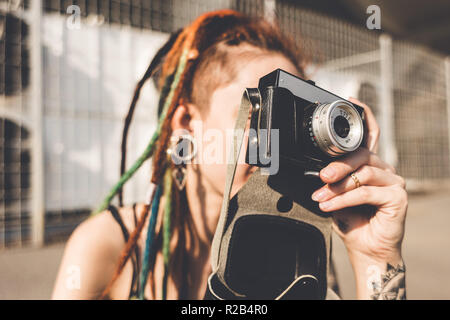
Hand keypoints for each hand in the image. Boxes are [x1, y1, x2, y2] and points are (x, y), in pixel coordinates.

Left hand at [311, 98, 407, 262]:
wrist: (365, 248)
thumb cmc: (351, 220)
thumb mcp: (335, 195)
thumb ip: (331, 180)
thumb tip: (315, 170)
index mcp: (370, 165)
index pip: (370, 136)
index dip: (364, 117)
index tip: (351, 102)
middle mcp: (384, 170)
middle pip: (362, 155)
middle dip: (338, 164)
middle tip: (321, 176)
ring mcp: (394, 182)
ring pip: (363, 173)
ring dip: (338, 186)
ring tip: (321, 196)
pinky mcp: (398, 197)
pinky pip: (366, 191)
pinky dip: (344, 199)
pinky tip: (330, 206)